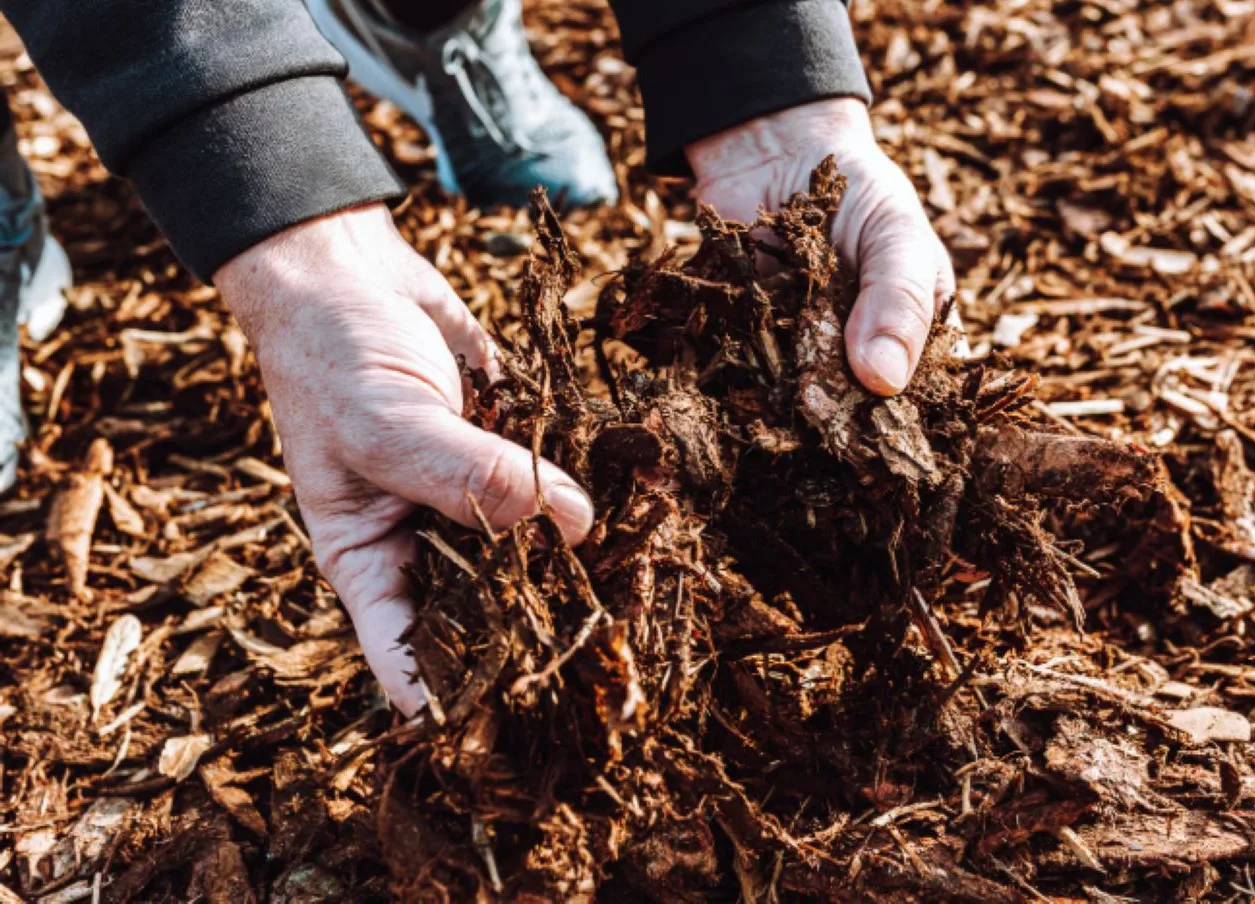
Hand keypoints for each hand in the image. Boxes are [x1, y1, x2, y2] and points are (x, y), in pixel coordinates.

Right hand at [215, 205, 593, 714]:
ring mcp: (470, 499)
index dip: (457, 693)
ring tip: (643, 596)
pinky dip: (588, 494)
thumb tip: (571, 525)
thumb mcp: (386, 420)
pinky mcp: (509, 453)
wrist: (348, 270)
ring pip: (530, 551)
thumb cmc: (332, 354)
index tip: (518, 725)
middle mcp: (424, 542)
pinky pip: (553, 485)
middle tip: (608, 661)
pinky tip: (640, 511)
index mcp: (369, 559)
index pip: (408, 653)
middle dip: (538, 630)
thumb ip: (470, 474)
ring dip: (577, 564)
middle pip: (484, 609)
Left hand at [687, 98, 954, 395]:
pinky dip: (736, 385)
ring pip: (796, 403)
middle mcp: (859, 358)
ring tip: (772, 408)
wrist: (776, 152)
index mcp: (913, 339)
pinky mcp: (752, 344)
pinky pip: (744, 377)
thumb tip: (883, 382)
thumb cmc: (858, 189)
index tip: (877, 432)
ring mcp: (803, 356)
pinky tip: (727, 391)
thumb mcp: (895, 234)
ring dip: (782, 409)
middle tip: (817, 416)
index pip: (916, 398)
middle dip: (834, 418)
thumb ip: (898, 299)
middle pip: (852, 411)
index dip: (899, 421)